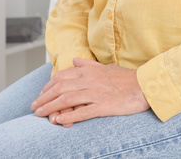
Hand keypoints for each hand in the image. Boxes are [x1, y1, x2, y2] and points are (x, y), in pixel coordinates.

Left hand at [30, 57, 149, 125]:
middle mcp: (90, 80)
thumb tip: (74, 60)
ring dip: (50, 108)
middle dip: (44, 98)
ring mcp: (96, 93)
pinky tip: (58, 120)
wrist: (145, 86)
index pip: (62, 76)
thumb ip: (88, 65)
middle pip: (60, 88)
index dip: (48, 86)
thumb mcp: (106, 67)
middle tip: (34, 107)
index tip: (41, 94)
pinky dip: (68, 116)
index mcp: (89, 70)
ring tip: (40, 114)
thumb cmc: (127, 78)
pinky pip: (82, 112)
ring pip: (67, 99)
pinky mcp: (103, 106)